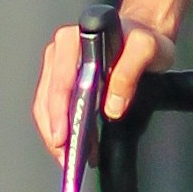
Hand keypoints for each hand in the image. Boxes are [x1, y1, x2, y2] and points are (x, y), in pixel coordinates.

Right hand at [31, 11, 168, 162]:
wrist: (145, 32)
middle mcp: (60, 49)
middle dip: (55, 131)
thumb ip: (129, 72)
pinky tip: (73, 145)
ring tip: (70, 159)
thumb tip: (111, 106)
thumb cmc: (144, 39)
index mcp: (75, 39)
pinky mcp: (60, 77)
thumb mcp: (147, 49)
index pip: (61, 81)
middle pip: (48, 97)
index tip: (63, 137)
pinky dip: (61, 127)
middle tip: (67, 159)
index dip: (59, 112)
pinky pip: (53, 106)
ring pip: (45, 105)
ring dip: (56, 134)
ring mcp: (57, 63)